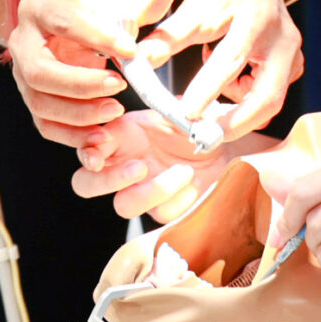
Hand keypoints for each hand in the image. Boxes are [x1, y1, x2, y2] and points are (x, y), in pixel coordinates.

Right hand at [8, 0, 175, 147]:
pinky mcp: (33, 100)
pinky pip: (46, 125)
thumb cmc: (90, 15)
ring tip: (114, 110)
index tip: (130, 49)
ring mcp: (22, 75)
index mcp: (38, 8)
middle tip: (119, 85)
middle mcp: (22, 42)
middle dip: (81, 83)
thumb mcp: (114, 4)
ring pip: (40, 102)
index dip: (96, 36)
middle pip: (40, 70)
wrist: (69, 32)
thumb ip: (140, 3)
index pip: (63, 22)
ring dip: (79, 112)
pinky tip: (101, 134)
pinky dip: (73, 135)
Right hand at [71, 110, 253, 219]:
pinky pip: (160, 214)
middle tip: (139, 167)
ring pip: (124, 205)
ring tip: (183, 172)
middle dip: (107, 180)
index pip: (88, 144)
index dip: (87, 148)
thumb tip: (168, 112)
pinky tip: (195, 185)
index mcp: (122, 133)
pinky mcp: (163, 210)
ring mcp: (142, 190)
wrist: (233, 149)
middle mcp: (124, 163)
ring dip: (152, 191)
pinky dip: (179, 200)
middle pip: (86, 184)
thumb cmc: (205, 123)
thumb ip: (172, 108)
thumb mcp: (188, 109)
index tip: (101, 146)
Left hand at [138, 0, 303, 136]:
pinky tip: (228, 88)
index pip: (231, 59)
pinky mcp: (294, 66)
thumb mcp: (195, 3)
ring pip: (270, 102)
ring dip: (238, 115)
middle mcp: (282, 39)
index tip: (185, 112)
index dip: (208, 88)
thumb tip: (140, 61)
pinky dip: (245, 101)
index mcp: (255, 18)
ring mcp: (293, 55)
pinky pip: (270, 95)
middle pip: (267, 96)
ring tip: (206, 110)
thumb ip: (170, 35)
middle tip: (201, 136)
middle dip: (234, 123)